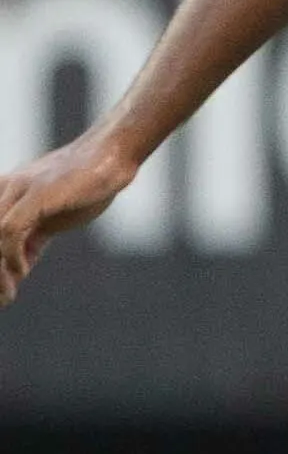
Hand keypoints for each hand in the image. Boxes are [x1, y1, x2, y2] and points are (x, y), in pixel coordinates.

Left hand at [0, 139, 138, 299]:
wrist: (112, 155)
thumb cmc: (87, 184)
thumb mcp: (53, 217)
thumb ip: (30, 238)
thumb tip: (16, 268)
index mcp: (3, 195)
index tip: (6, 293)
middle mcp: (3, 190)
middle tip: (4, 298)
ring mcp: (17, 190)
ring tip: (8, 293)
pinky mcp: (35, 195)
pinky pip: (9, 230)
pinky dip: (11, 255)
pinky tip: (22, 272)